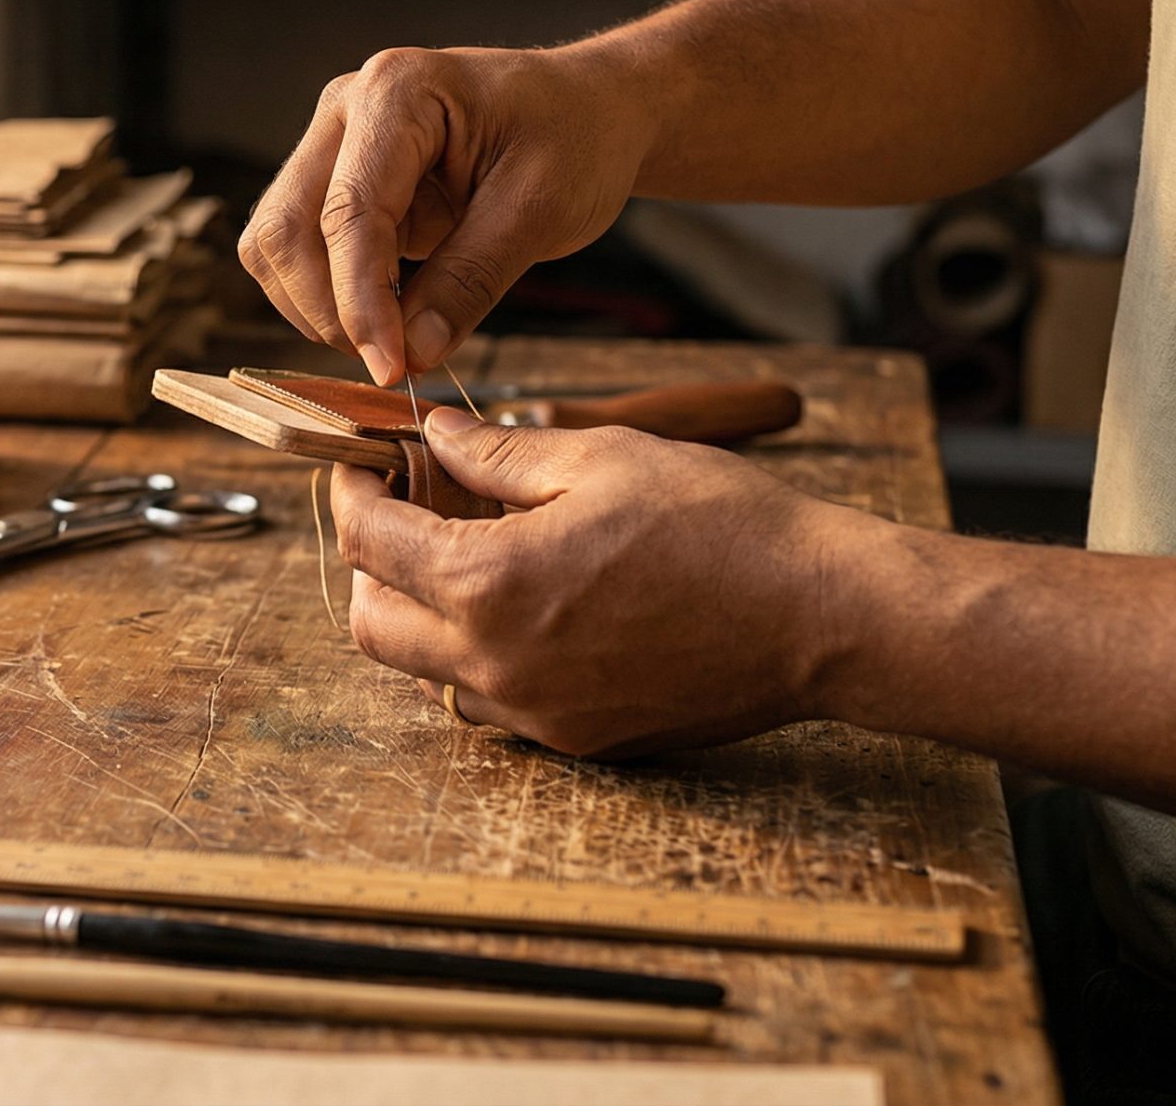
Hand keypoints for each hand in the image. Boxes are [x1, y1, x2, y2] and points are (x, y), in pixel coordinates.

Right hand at [238, 46, 654, 384]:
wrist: (589, 111)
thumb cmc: (576, 137)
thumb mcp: (540, 210)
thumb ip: (469, 281)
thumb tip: (411, 352)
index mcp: (398, 91)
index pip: (349, 211)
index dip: (360, 301)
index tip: (388, 367)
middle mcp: (346, 110)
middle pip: (285, 228)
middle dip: (327, 309)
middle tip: (391, 361)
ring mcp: (334, 145)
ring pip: (276, 245)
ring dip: (318, 308)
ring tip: (392, 340)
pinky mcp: (337, 184)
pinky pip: (301, 253)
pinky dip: (329, 298)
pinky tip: (384, 319)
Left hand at [331, 408, 874, 756]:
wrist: (823, 616)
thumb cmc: (722, 525)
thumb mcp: (601, 458)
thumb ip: (496, 454)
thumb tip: (434, 435)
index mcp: (490, 585)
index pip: (367, 544)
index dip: (353, 492)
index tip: (361, 463)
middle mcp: (497, 665)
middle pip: (372, 624)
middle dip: (371, 565)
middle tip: (405, 513)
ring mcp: (536, 714)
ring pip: (426, 672)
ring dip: (425, 615)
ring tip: (472, 555)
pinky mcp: (577, 740)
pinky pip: (491, 701)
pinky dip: (482, 653)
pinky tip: (530, 605)